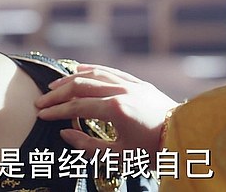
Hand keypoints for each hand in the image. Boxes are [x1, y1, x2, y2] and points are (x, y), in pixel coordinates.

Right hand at [35, 63, 177, 155]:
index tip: (41, 114)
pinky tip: (79, 70)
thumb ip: (89, 146)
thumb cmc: (152, 151)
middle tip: (42, 101)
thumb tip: (65, 133)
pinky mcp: (138, 83)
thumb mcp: (120, 157)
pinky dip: (92, 69)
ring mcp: (130, 84)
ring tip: (55, 86)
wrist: (185, 137)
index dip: (56, 110)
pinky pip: (110, 70)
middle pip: (81, 86)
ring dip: (71, 79)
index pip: (77, 106)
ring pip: (94, 74)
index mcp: (116, 109)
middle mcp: (121, 91)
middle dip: (58, 94)